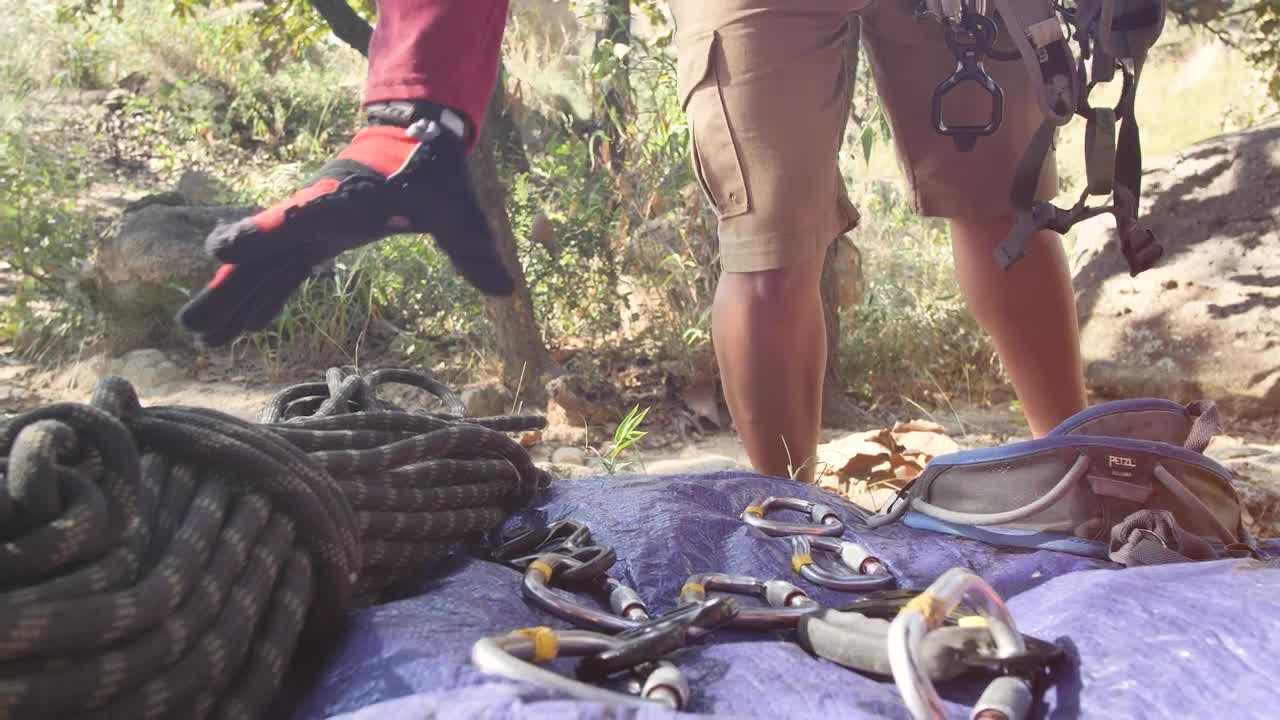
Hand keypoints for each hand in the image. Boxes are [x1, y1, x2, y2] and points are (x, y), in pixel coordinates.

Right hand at [176, 102, 513, 346]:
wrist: (413, 135)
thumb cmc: (434, 169)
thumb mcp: (460, 208)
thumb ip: (475, 248)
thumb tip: (506, 289)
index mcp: (346, 204)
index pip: (298, 220)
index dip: (262, 236)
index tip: (223, 250)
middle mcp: (317, 215)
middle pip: (264, 255)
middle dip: (231, 290)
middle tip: (196, 330)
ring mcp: (310, 226)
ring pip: (264, 266)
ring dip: (235, 299)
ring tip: (201, 338)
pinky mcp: (315, 236)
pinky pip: (279, 269)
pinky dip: (259, 294)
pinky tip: (242, 323)